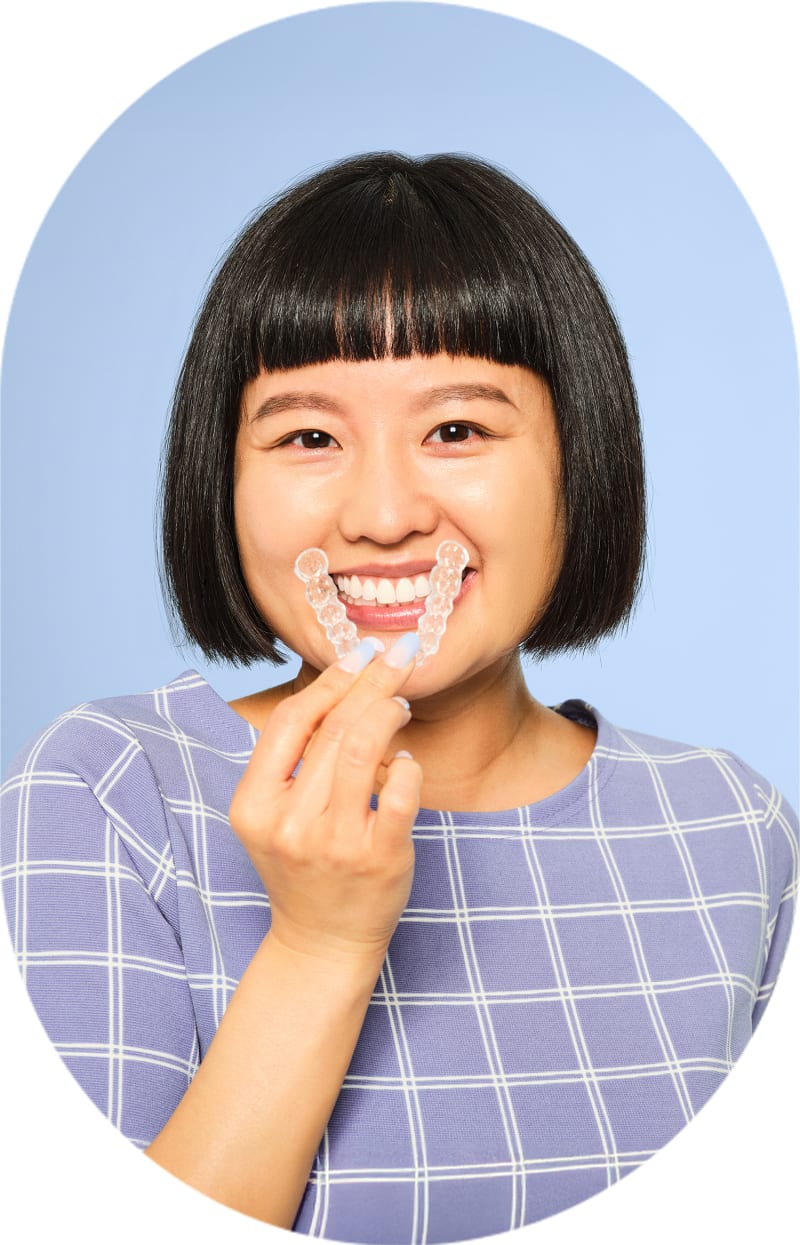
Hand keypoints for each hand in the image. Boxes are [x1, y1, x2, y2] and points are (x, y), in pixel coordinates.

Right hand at [228, 638, 421, 964]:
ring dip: (388, 713)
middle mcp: (289, 823)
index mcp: (254, 805)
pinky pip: (399, 793)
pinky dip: (407, 766)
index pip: (291, 722)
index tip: (359, 652)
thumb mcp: (277, 814)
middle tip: (397, 656)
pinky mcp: (377, 858)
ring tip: (401, 704)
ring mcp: (333, 842)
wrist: (322, 942)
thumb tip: (339, 683)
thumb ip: (294, 760)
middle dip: (371, 681)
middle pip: (332, 728)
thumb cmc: (305, 866)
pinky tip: (405, 761)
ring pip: (362, 749)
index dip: (329, 680)